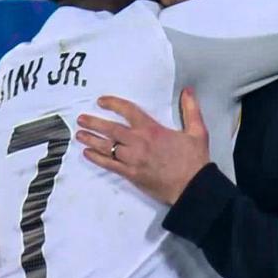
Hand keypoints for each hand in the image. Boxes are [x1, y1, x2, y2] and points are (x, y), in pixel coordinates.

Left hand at [76, 88, 209, 204]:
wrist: (193, 188)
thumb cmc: (194, 160)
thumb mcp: (197, 131)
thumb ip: (191, 109)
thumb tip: (188, 90)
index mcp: (152, 129)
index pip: (128, 111)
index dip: (113, 104)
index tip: (101, 101)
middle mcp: (138, 142)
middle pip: (111, 129)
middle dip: (94, 123)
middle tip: (81, 119)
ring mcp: (133, 159)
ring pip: (107, 147)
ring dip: (91, 140)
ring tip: (79, 135)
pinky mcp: (131, 174)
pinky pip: (110, 165)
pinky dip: (97, 159)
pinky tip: (88, 154)